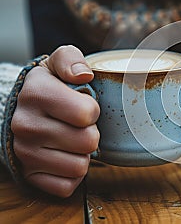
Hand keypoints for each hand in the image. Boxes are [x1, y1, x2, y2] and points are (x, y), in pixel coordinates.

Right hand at [11, 45, 99, 196]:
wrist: (21, 111)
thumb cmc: (49, 87)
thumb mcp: (57, 64)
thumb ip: (71, 60)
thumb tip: (84, 75)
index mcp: (36, 94)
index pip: (87, 113)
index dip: (92, 109)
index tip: (83, 104)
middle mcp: (26, 125)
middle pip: (89, 142)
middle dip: (91, 132)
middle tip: (78, 125)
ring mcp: (26, 153)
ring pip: (80, 166)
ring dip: (83, 154)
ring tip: (71, 140)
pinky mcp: (30, 176)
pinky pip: (68, 186)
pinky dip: (73, 174)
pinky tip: (66, 156)